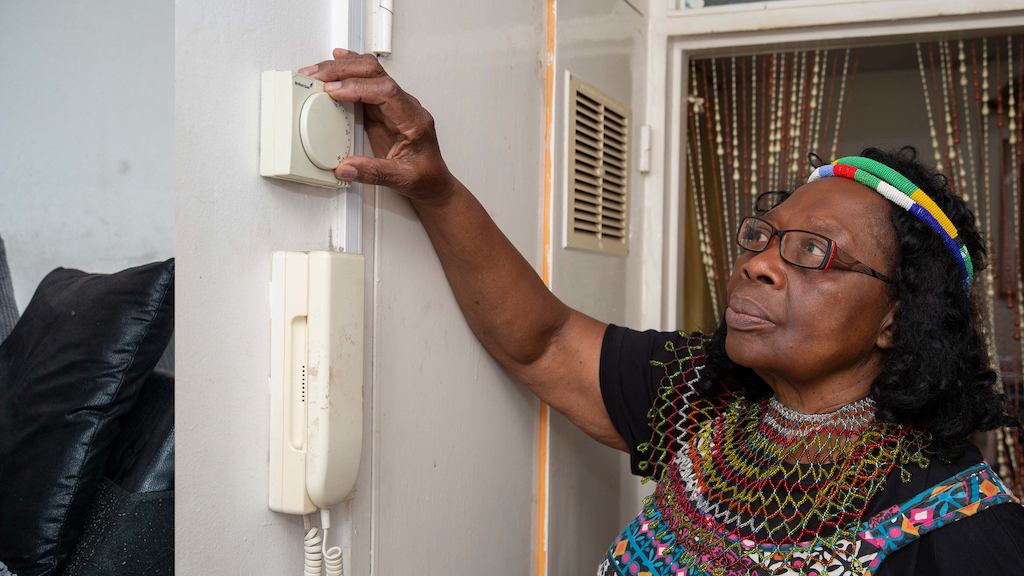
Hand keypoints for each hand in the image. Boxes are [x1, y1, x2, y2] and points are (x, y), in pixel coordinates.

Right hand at [299, 49, 455, 205]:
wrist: (433, 180)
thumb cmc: (425, 176)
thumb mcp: (402, 179)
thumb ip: (373, 172)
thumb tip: (346, 167)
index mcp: (414, 120)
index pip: (387, 91)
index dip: (358, 87)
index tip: (334, 91)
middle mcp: (405, 106)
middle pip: (376, 74)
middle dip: (344, 70)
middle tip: (318, 75)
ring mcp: (393, 105)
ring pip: (369, 73)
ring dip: (342, 69)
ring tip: (317, 71)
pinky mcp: (382, 109)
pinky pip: (365, 82)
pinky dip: (347, 73)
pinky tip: (335, 66)